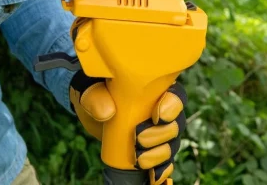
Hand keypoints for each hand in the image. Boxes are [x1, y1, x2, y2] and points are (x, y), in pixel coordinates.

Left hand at [69, 71, 186, 184]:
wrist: (92, 111)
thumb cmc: (96, 94)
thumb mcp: (90, 91)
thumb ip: (95, 97)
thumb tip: (106, 112)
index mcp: (156, 89)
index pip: (175, 96)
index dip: (172, 107)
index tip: (157, 116)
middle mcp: (163, 110)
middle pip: (175, 124)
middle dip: (161, 136)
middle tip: (139, 139)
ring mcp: (159, 131)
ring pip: (172, 145)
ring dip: (159, 155)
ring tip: (140, 160)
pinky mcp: (152, 149)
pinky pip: (164, 161)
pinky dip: (162, 170)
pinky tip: (154, 176)